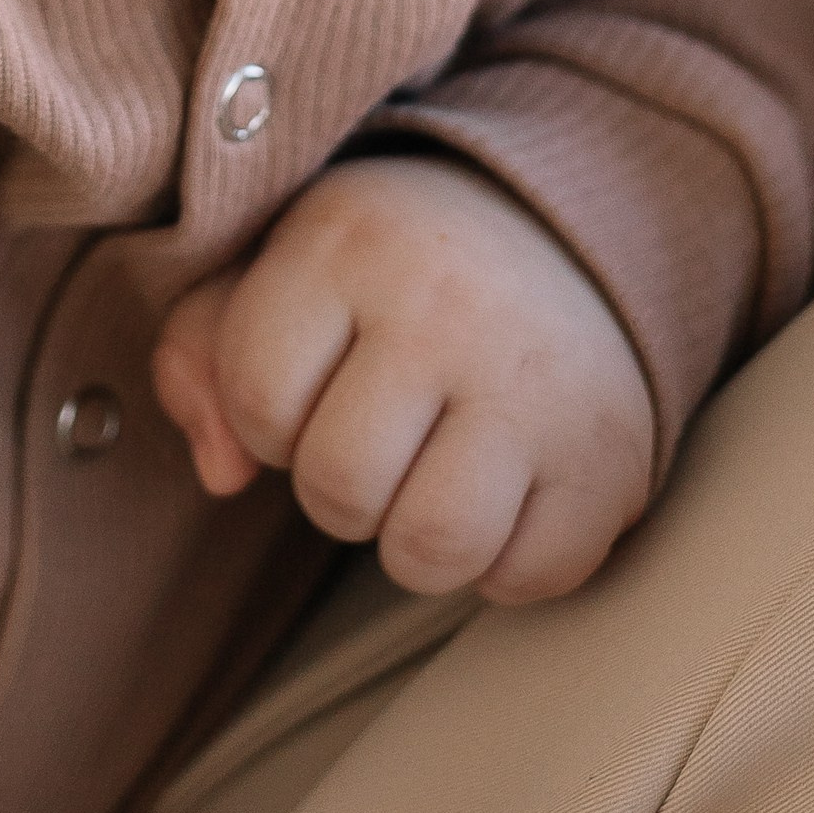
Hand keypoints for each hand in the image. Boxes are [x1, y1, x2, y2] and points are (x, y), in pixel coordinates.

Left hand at [151, 156, 655, 605]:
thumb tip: (222, 473)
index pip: (257, 398)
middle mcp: (448, 305)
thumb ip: (201, 354)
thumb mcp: (279, 270)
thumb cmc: (389, 273)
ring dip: (416, 539)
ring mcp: (539, 384)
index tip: (315, 383)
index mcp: (351, 241)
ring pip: (431, 549)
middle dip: (340, 487)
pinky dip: (507, 560)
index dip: (269, 418)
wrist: (568, 235)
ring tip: (435, 474)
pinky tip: (509, 489)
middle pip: (338, 489)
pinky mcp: (612, 456)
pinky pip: (528, 578)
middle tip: (383, 433)